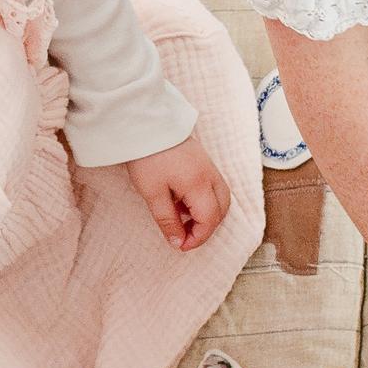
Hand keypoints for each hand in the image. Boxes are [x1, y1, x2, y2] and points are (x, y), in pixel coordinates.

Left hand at [124, 135, 232, 250]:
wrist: (146, 122)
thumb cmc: (147, 156)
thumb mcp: (152, 193)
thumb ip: (167, 220)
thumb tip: (178, 242)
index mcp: (199, 185)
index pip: (209, 220)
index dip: (197, 238)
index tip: (180, 246)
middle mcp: (210, 176)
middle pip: (221, 211)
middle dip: (206, 228)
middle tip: (184, 235)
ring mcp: (209, 167)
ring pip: (220, 199)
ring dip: (206, 214)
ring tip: (182, 218)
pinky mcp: (204, 161)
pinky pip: (213, 187)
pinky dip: (204, 200)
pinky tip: (182, 201)